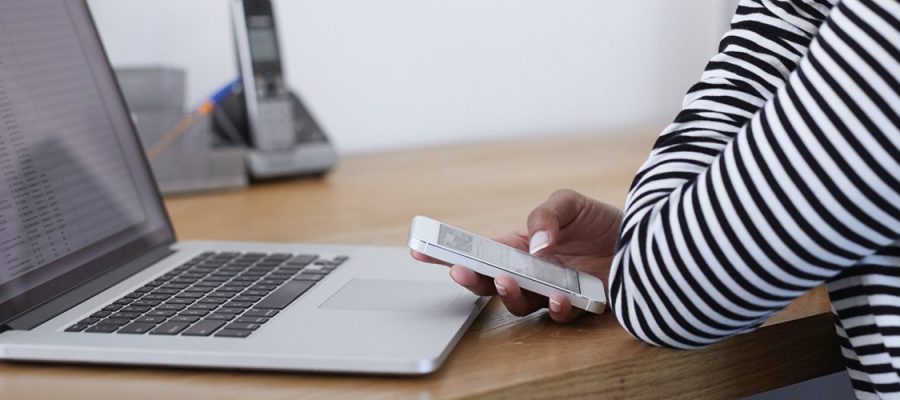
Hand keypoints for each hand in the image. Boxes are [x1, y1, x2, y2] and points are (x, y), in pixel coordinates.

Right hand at [411, 189, 622, 321]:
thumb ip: (546, 216)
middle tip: (463, 271)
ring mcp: (551, 291)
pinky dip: (556, 308)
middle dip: (472, 280)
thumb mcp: (568, 203)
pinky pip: (559, 316)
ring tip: (508, 281)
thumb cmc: (599, 221)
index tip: (420, 251)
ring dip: (509, 295)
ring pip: (520, 304)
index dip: (447, 254)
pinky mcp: (577, 306)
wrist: (644, 237)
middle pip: (490, 284)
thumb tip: (534, 245)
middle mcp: (530, 273)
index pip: (477, 252)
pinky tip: (559, 298)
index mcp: (518, 247)